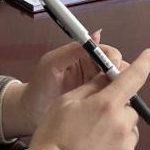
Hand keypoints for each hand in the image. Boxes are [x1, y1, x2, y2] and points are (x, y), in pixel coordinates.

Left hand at [0, 35, 125, 138]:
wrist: (28, 114)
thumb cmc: (37, 87)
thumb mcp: (51, 64)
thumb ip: (72, 50)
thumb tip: (96, 35)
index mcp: (82, 55)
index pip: (106, 52)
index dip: (113, 58)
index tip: (114, 68)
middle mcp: (91, 68)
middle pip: (116, 66)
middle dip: (121, 72)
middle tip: (119, 85)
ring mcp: (93, 85)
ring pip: (115, 82)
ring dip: (119, 86)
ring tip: (118, 96)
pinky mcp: (93, 101)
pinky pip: (109, 97)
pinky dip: (114, 98)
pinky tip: (113, 105)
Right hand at [20, 48, 149, 149]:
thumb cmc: (53, 139)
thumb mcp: (66, 103)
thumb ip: (91, 86)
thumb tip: (107, 76)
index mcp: (107, 104)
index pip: (134, 77)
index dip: (144, 63)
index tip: (149, 55)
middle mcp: (122, 123)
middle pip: (129, 107)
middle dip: (116, 107)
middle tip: (93, 119)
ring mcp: (126, 146)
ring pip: (128, 128)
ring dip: (117, 128)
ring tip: (92, 141)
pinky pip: (126, 148)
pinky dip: (115, 148)